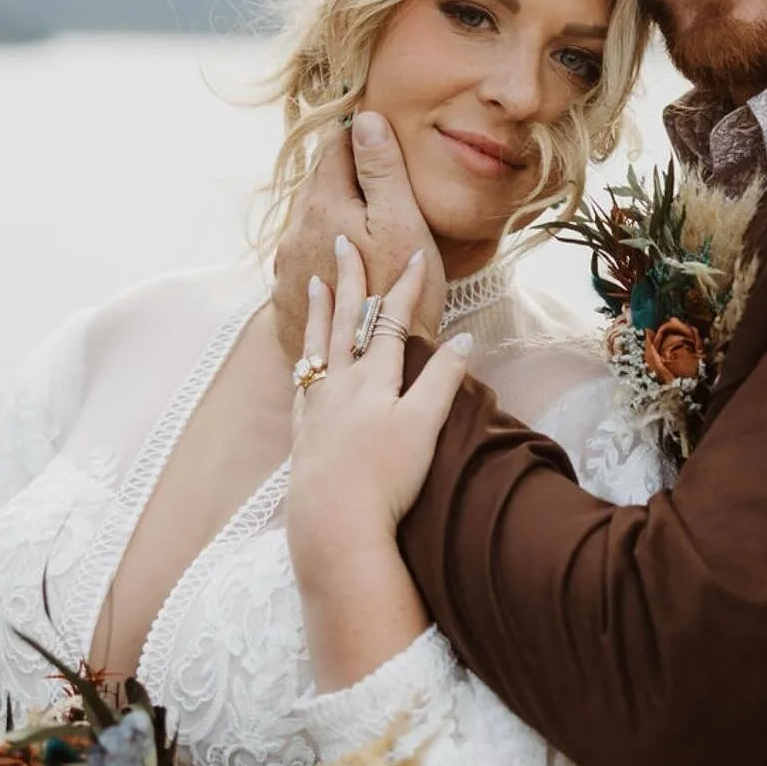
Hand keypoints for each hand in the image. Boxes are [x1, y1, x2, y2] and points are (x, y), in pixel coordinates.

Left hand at [270, 112, 445, 363]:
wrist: (367, 383)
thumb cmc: (399, 298)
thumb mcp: (402, 226)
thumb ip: (382, 171)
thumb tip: (365, 118)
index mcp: (323, 207)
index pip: (335, 147)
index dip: (358, 134)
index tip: (375, 131)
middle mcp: (294, 233)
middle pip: (316, 185)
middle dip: (342, 174)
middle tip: (372, 170)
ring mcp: (285, 272)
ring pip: (305, 225)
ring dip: (329, 216)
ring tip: (357, 219)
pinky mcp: (283, 306)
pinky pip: (300, 264)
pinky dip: (319, 256)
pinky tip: (337, 267)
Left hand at [286, 235, 472, 600]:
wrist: (333, 524)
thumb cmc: (385, 478)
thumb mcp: (424, 425)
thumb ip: (443, 380)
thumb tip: (464, 338)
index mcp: (373, 377)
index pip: (393, 319)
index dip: (406, 286)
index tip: (416, 255)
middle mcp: (340, 383)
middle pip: (346, 320)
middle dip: (350, 279)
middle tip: (343, 241)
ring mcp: (318, 405)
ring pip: (318, 344)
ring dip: (320, 310)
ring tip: (315, 281)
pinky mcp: (304, 431)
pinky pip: (302, 379)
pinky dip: (305, 356)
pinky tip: (305, 357)